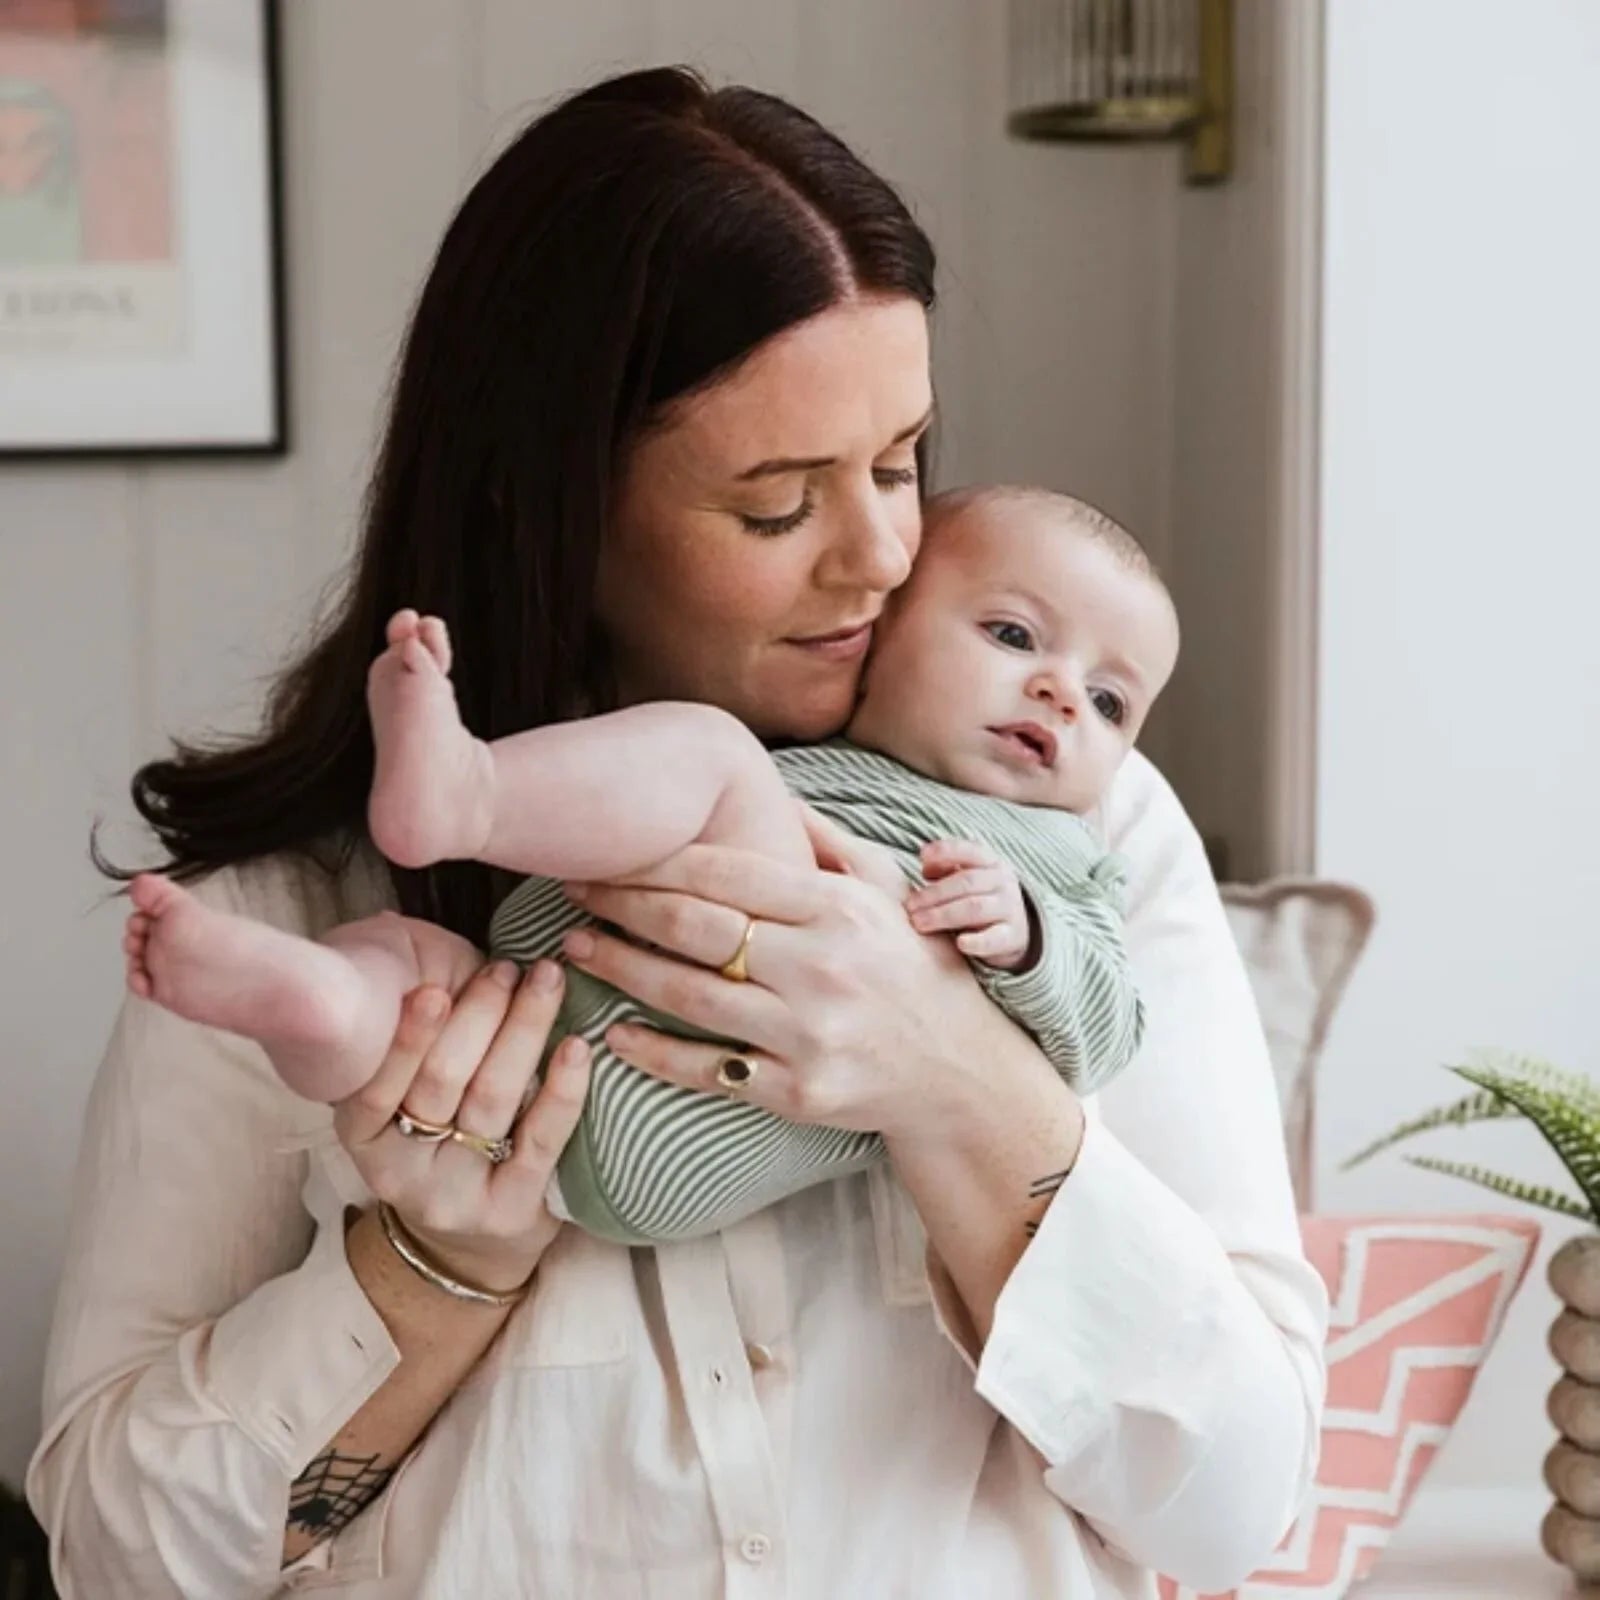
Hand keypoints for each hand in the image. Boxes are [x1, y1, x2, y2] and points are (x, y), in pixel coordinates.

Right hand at [333, 958, 590, 1291]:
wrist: (469, 1250)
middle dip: (480, 1015)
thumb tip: (421, 944)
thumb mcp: (404, 1103)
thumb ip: (414, 1040)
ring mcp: (458, 1193)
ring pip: (493, 1099)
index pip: (377, 1086)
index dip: (409, 1037)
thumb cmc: (440, 1146)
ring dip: (523, 1030)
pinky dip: (562, 1089)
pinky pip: (540, 1141)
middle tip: (509, 968)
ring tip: (546, 982)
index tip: (435, 988)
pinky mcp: (511, 1210)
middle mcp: (403, 1170)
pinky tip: (576, 1046)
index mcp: (364, 1136)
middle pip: (444, 1081)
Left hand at [559, 811, 1022, 1142]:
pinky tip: (613, 1032)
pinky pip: (710, 1069)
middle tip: (571, 889)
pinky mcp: (799, 1093)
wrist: (956, 1071)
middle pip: (699, 930)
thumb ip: (829, 841)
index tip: (612, 851)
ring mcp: (810, 1035)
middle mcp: (824, 969)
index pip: (733, 874)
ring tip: (574, 947)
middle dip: (623, 905)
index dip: (661, 861)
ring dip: (622, 968)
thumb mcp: (888, 891)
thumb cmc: (913, 966)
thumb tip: (773, 791)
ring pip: (691, 996)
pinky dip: (655, 1051)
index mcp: (840, 910)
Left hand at [905, 839, 1032, 969]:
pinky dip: (978, 942)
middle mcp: (1002, 882)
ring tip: (919, 923)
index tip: (922, 857)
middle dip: (934, 894)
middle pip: (967, 882)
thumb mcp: (967, 876)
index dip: (945, 851)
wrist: (1016, 928)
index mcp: (990, 862)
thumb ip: (946, 868)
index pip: (969, 850)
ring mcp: (1009, 909)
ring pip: (976, 908)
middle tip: (910, 907)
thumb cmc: (979, 896)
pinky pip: (995, 938)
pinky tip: (960, 943)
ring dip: (943, 915)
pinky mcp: (1011, 937)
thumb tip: (926, 868)